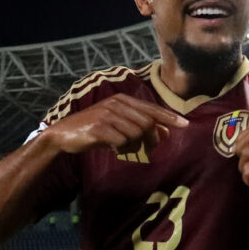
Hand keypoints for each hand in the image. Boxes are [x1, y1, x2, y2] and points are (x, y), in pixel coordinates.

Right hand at [45, 94, 187, 155]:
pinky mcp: (99, 128)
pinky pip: (121, 142)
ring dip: (133, 145)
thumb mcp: (117, 125)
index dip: (169, 117)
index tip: (185, 125)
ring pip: (135, 133)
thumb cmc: (93, 130)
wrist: (63, 134)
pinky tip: (112, 148)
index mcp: (122, 100)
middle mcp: (116, 104)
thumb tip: (165, 133)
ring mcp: (107, 115)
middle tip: (145, 149)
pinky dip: (120, 148)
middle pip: (146, 123)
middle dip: (149, 138)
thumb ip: (140, 126)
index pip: (151, 108)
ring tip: (122, 148)